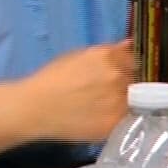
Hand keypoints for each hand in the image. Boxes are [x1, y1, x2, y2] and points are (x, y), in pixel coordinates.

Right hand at [20, 40, 134, 142]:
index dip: (123, 68)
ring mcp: (119, 100)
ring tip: (97, 108)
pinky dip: (115, 119)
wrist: (34, 108)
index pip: (132, 60)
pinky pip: (124, 120)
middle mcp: (117, 76)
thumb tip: (128, 45)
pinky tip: (97, 118)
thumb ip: (105, 51)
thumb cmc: (49, 80)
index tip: (114, 75)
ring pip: (130, 101)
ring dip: (120, 103)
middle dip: (123, 85)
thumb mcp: (75, 57)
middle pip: (134, 81)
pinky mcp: (114, 123)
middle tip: (102, 93)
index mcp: (107, 56)